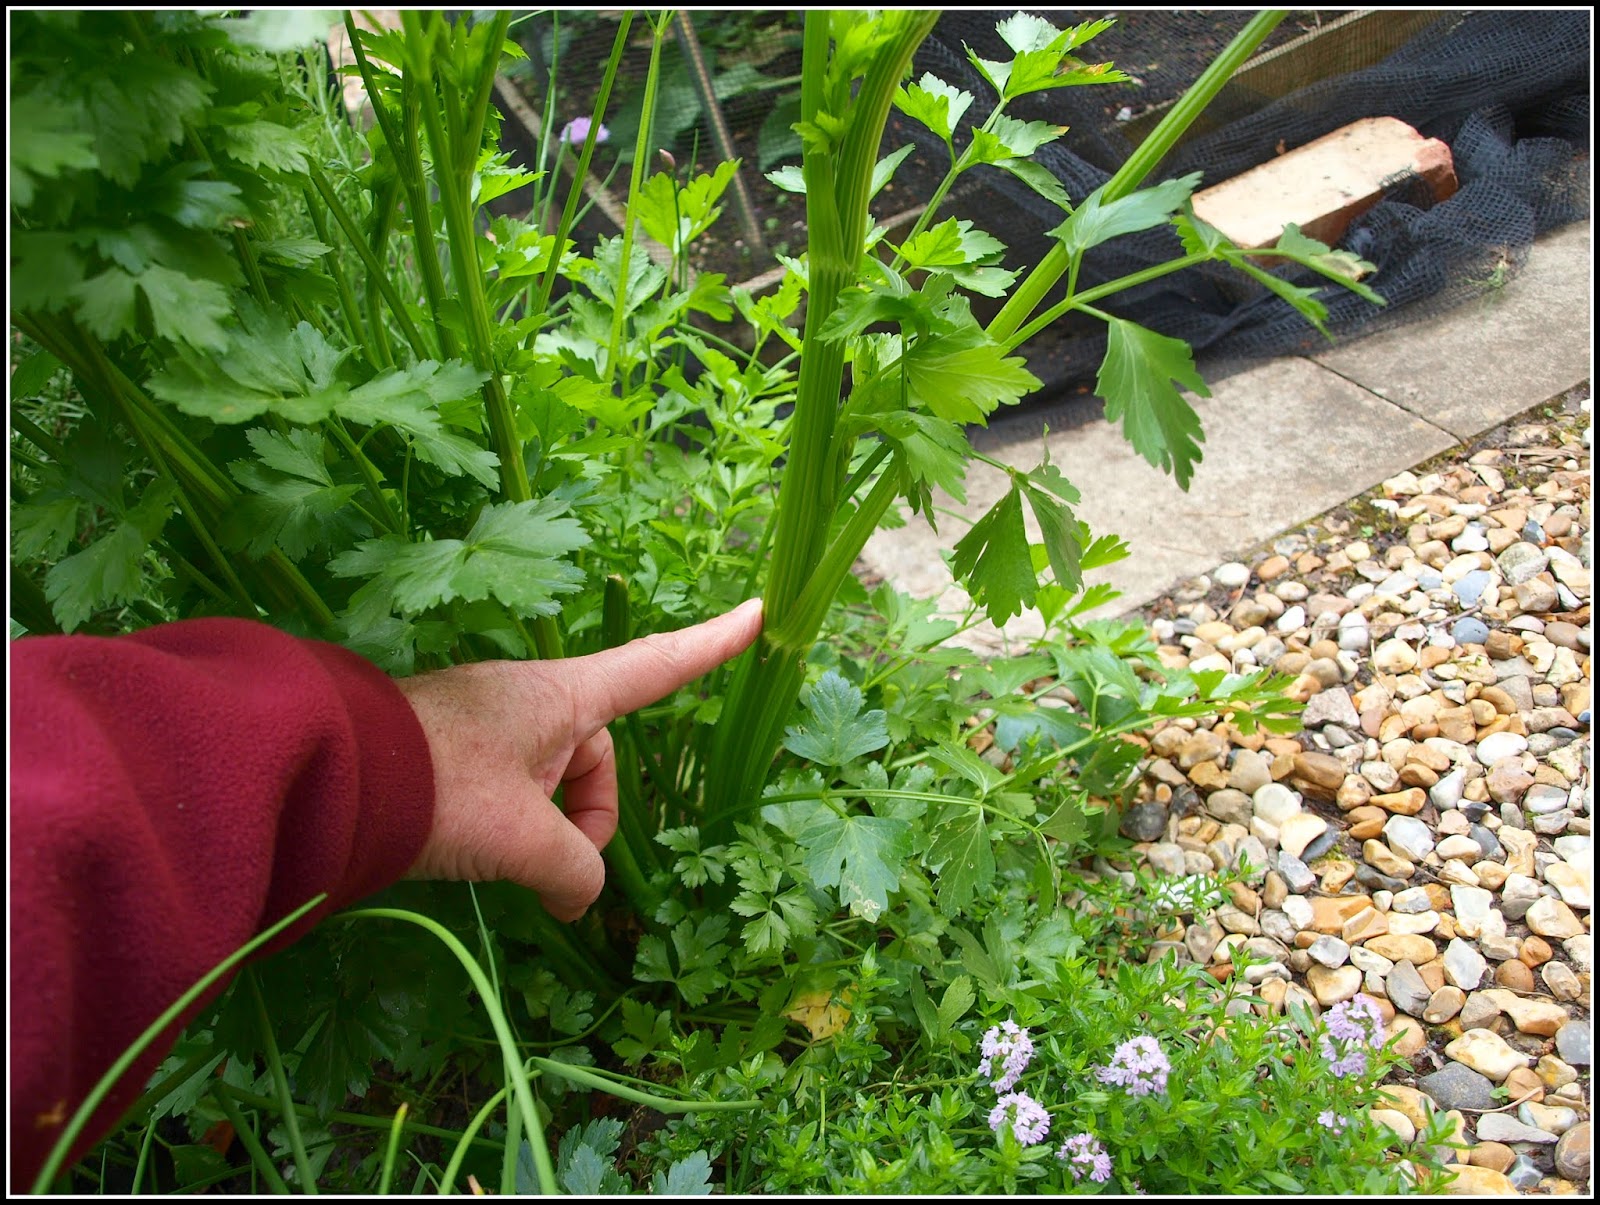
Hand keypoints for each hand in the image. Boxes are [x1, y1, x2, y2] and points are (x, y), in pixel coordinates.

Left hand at [396, 599, 762, 919]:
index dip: (711, 646)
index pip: (656, 666)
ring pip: (550, 784)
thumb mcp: (524, 838)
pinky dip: (506, 829)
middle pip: (597, 758)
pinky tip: (470, 857)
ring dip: (541, 831)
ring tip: (499, 865)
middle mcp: (531, 697)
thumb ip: (575, 870)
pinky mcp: (452, 749)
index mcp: (563, 695)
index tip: (758, 615)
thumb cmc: (440, 787)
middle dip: (587, 818)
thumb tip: (580, 895)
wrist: (326, 777)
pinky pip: (507, 789)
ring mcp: (488, 722)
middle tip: (551, 868)